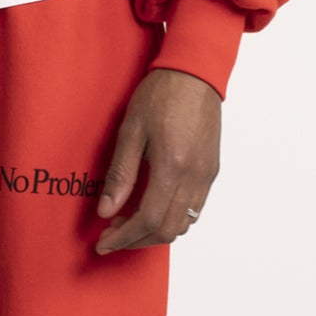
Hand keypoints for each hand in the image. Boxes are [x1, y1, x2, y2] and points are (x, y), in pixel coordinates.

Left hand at [93, 67, 220, 252]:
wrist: (195, 73)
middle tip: (112, 236)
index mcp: (172, 165)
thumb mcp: (131, 130)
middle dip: (136, 240)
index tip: (104, 242)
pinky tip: (151, 208)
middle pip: (166, 229)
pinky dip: (171, 218)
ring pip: (183, 224)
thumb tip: (107, 212)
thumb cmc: (161, 94)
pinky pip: (194, 209)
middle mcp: (194, 176)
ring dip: (154, 231)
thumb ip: (121, 174)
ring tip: (128, 223)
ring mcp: (206, 175)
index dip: (124, 237)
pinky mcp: (211, 170)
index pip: (148, 219)